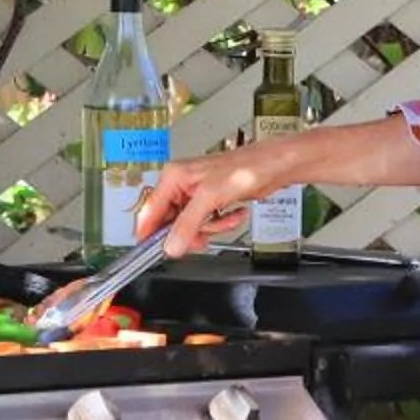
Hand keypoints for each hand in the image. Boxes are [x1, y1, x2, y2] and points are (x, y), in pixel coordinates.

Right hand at [132, 148, 271, 257]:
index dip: (149, 233)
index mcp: (172, 177)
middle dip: (191, 232)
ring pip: (190, 227)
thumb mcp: (210, 198)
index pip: (149, 211)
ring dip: (211, 227)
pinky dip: (221, 224)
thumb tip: (170, 246)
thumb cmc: (243, 167)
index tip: (152, 252)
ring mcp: (196, 195)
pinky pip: (207, 224)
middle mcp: (180, 185)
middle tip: (202, 234)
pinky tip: (233, 214)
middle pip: (170, 223)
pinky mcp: (210, 203)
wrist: (270, 167)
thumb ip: (187, 224)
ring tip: (225, 218)